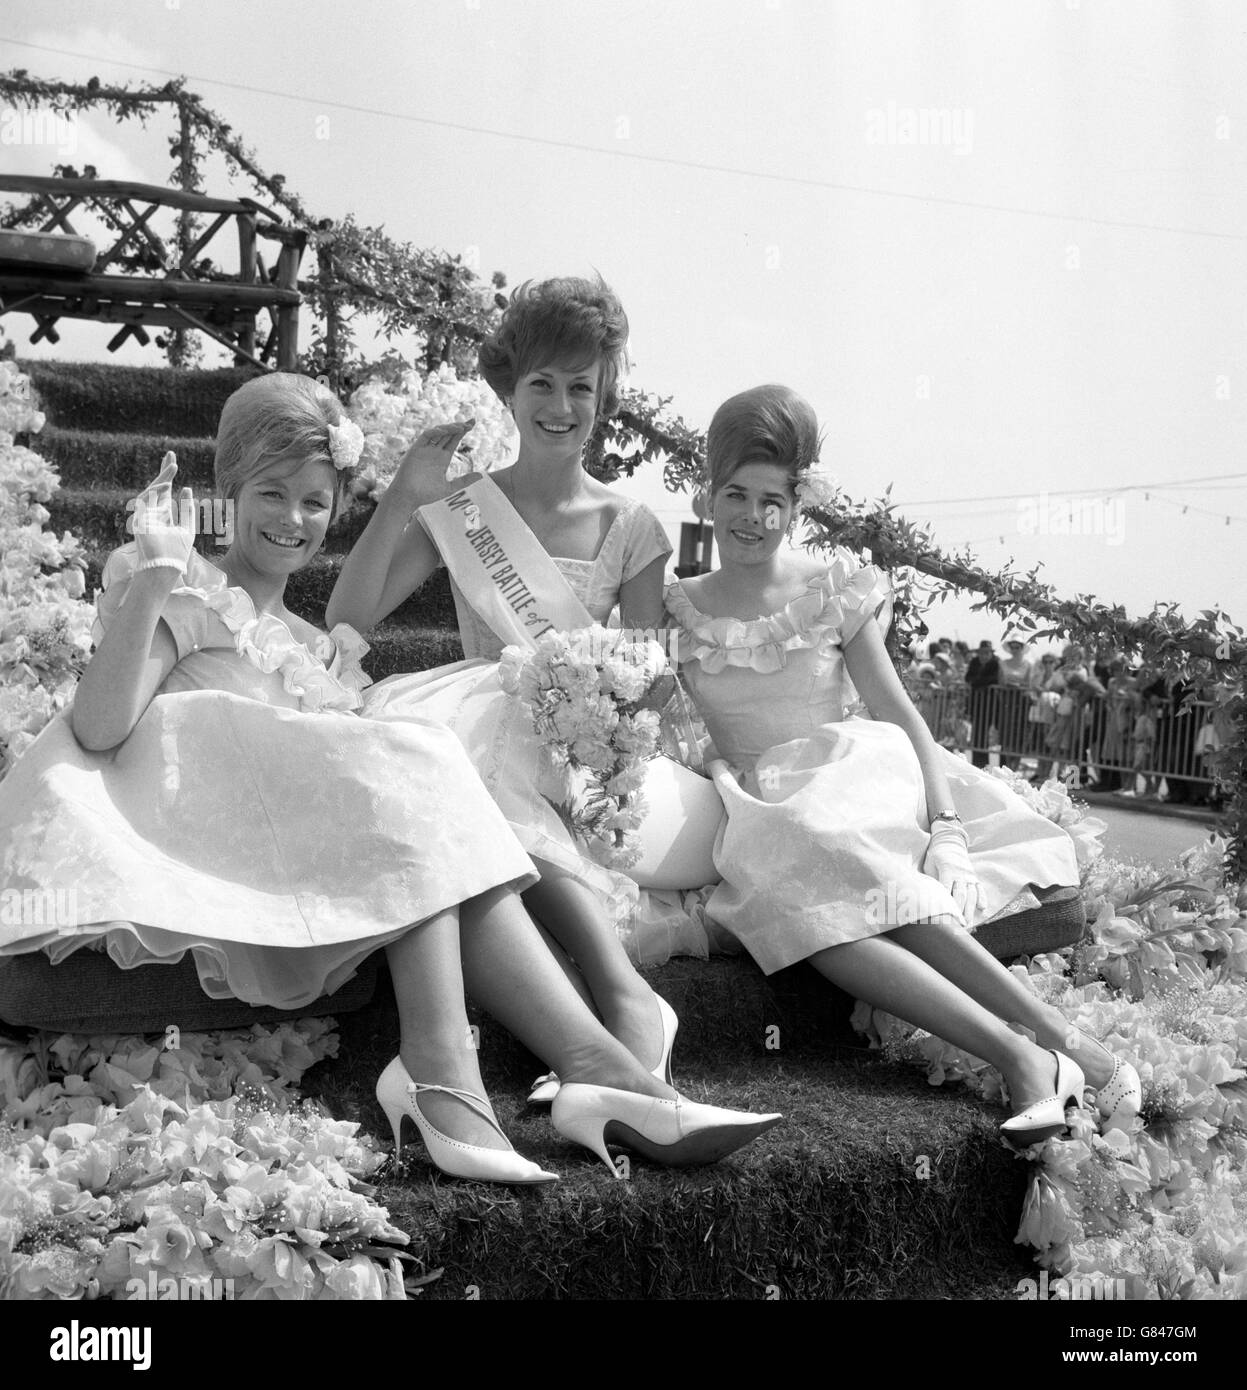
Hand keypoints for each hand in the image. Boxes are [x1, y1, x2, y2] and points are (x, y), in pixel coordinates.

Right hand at [127, 452, 195, 573]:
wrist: (165, 568)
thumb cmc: (176, 552)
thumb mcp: (187, 528)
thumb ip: (187, 510)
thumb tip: (187, 489)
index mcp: (163, 514)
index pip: (165, 492)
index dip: (168, 477)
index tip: (173, 462)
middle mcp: (152, 512)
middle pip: (157, 487)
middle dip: (164, 471)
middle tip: (172, 454)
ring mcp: (144, 515)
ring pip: (152, 491)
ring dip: (163, 478)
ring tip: (173, 466)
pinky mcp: (138, 519)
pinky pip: (145, 500)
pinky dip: (156, 492)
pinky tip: (167, 485)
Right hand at [391, 419, 475, 507]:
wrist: (409, 498)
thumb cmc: (426, 495)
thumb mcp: (450, 488)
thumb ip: (464, 481)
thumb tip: (482, 475)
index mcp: (443, 458)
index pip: (454, 440)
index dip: (463, 431)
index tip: (473, 423)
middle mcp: (434, 452)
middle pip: (448, 433)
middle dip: (460, 426)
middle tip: (472, 421)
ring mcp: (425, 450)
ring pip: (438, 432)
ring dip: (449, 428)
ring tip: (461, 427)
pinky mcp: (416, 450)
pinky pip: (425, 436)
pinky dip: (434, 432)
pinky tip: (444, 431)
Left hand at [921, 820, 980, 923]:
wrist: (950, 841)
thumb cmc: (936, 855)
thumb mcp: (929, 865)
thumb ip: (931, 880)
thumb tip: (926, 897)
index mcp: (947, 870)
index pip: (947, 889)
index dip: (946, 903)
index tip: (944, 916)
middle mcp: (960, 873)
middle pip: (961, 895)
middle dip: (959, 911)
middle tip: (957, 925)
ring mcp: (969, 875)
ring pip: (972, 894)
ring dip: (970, 909)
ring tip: (968, 923)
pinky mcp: (974, 876)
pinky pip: (980, 889)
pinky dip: (982, 898)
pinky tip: (982, 909)